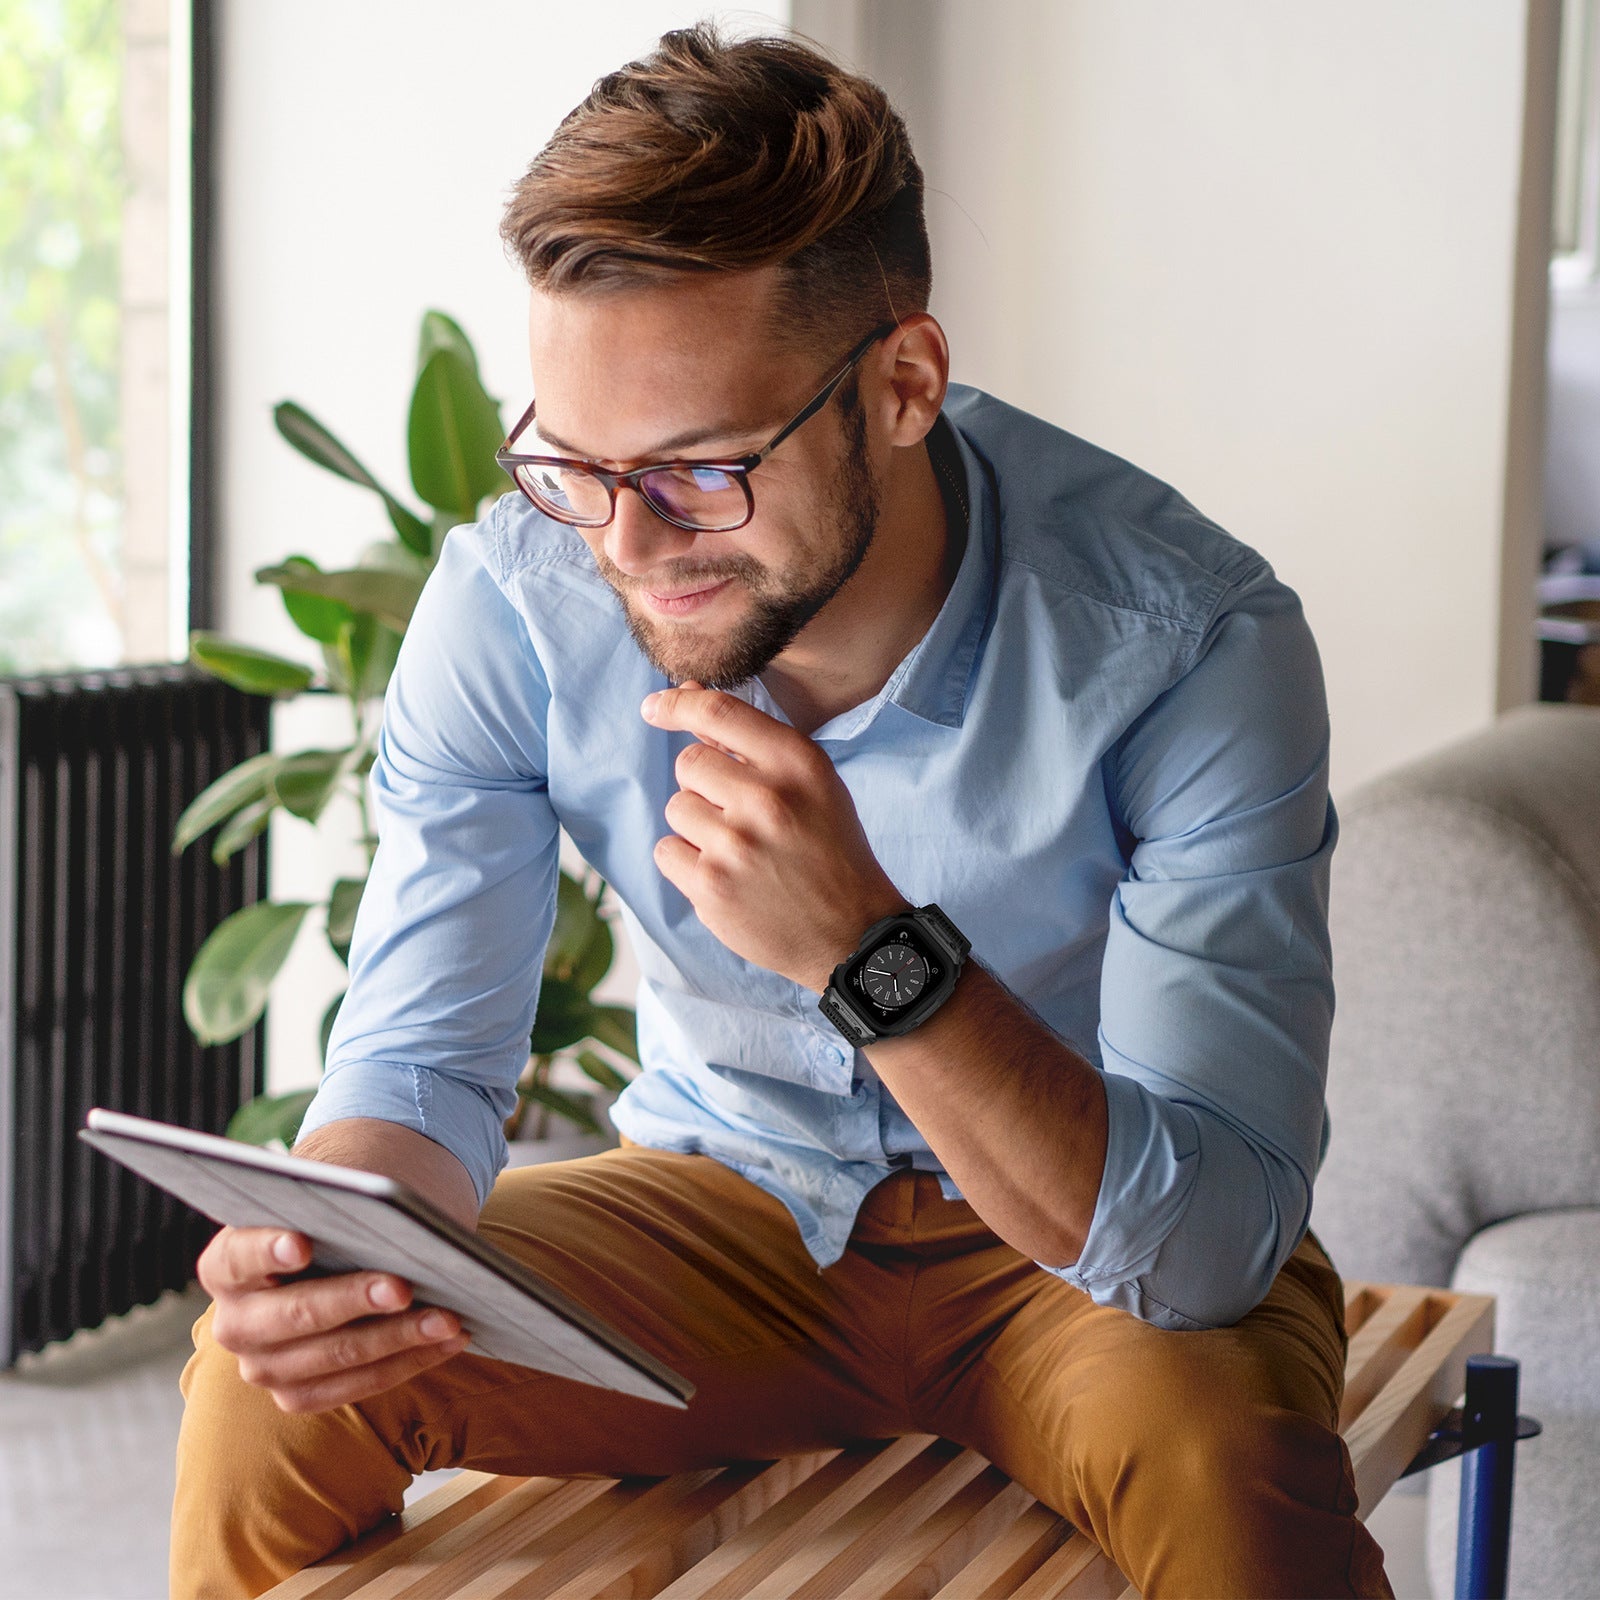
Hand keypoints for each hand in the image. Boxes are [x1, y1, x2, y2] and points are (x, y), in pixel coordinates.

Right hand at [197, 1225, 467, 1413]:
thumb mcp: (330, 1205)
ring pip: (335, 1356)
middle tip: (403, 1286)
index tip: (303, 1242)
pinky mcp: (298, 1395)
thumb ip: (343, 1208)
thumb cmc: (334, 1221)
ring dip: (398, 1337)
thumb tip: (392, 1211)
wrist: (334, 1258)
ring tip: (448, 1317)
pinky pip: (358, 1385)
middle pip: (295, 1314)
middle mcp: (234, 1323)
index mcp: (226, 1265)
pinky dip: (409, 1361)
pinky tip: (451, 1339)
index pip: (240, 1255)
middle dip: (353, 1299)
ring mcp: (263, 1367)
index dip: (269, 1250)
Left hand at [642, 682, 908, 990]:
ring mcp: (736, 846)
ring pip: (676, 808)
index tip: (655, 707)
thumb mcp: (813, 784)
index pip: (719, 712)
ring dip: (698, 827)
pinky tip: (724, 875)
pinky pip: (666, 851)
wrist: (853, 932)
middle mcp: (766, 799)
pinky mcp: (711, 888)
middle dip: (704, 785)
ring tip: (739, 851)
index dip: (678, 703)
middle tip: (739, 816)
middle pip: (690, 764)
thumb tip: (687, 698)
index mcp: (797, 763)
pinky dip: (686, 863)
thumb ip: (753, 744)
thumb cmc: (830, 849)